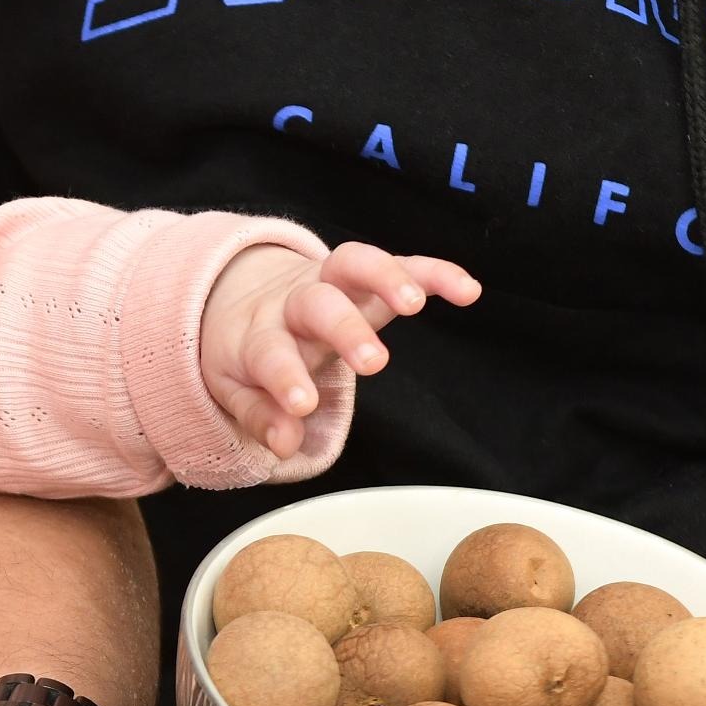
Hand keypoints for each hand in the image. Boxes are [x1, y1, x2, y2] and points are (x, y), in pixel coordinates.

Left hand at [197, 240, 475, 470]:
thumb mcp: (239, 392)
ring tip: (416, 303)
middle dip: (346, 329)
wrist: (238, 295)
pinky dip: (433, 272)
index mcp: (258, 337)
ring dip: (387, 277)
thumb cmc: (247, 354)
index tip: (302, 404)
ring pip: (354, 262)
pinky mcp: (363, 273)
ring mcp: (329, 282)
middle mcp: (293, 303)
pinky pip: (401, 262)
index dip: (284, 378)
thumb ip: (262, 417)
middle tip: (374, 361)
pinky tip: (467, 291)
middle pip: (317, 304)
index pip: (269, 353)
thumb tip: (285, 443)